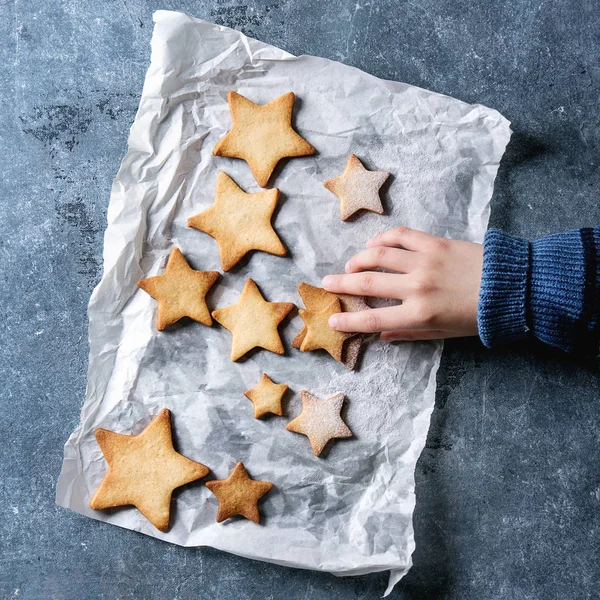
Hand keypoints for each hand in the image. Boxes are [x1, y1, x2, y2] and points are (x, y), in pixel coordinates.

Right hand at [321, 226, 482, 341]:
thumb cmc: (480, 316)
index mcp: (420, 313)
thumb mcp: (446, 333)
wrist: (514, 287)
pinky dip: (383, 238)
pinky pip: (401, 236)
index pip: (373, 318)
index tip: (332, 321)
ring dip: (358, 259)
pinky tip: (373, 244)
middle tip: (326, 283)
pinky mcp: (434, 242)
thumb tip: (383, 337)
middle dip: (341, 283)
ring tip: (349, 264)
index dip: (349, 320)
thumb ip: (411, 333)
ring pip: (379, 255)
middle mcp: (416, 286)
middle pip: (368, 282)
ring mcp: (424, 261)